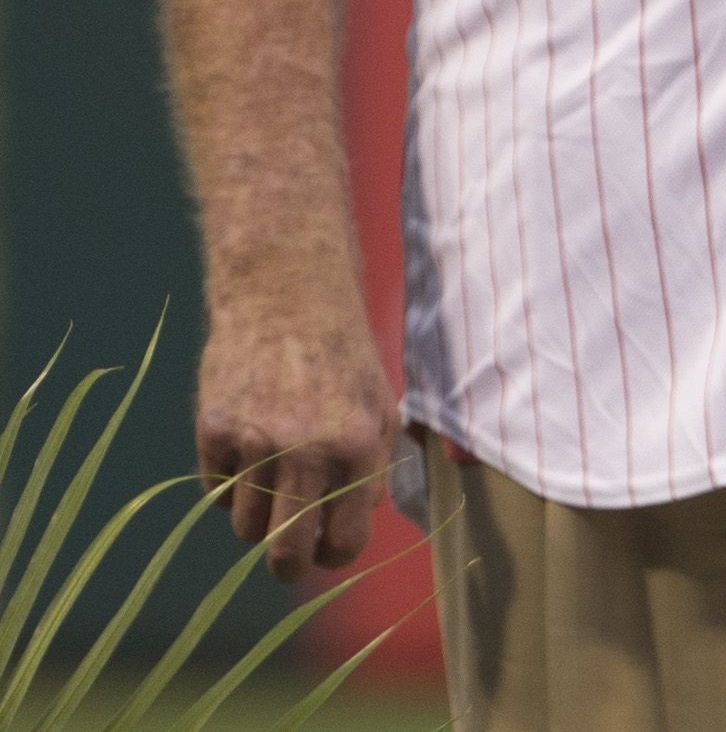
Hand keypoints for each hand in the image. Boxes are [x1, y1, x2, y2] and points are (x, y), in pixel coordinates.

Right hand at [196, 273, 397, 582]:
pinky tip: (247, 450)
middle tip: (290, 559)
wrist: (287, 294)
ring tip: (272, 481)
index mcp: (357, 448)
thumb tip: (356, 522)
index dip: (336, 555)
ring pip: (245, 528)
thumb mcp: (379, 404)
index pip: (345, 540)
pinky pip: (216, 493)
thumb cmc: (342, 353)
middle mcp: (306, 452)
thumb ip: (374, 466)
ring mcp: (255, 443)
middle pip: (286, 554)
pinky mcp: (213, 432)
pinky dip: (230, 485)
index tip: (329, 551)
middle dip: (289, 565)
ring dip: (258, 517)